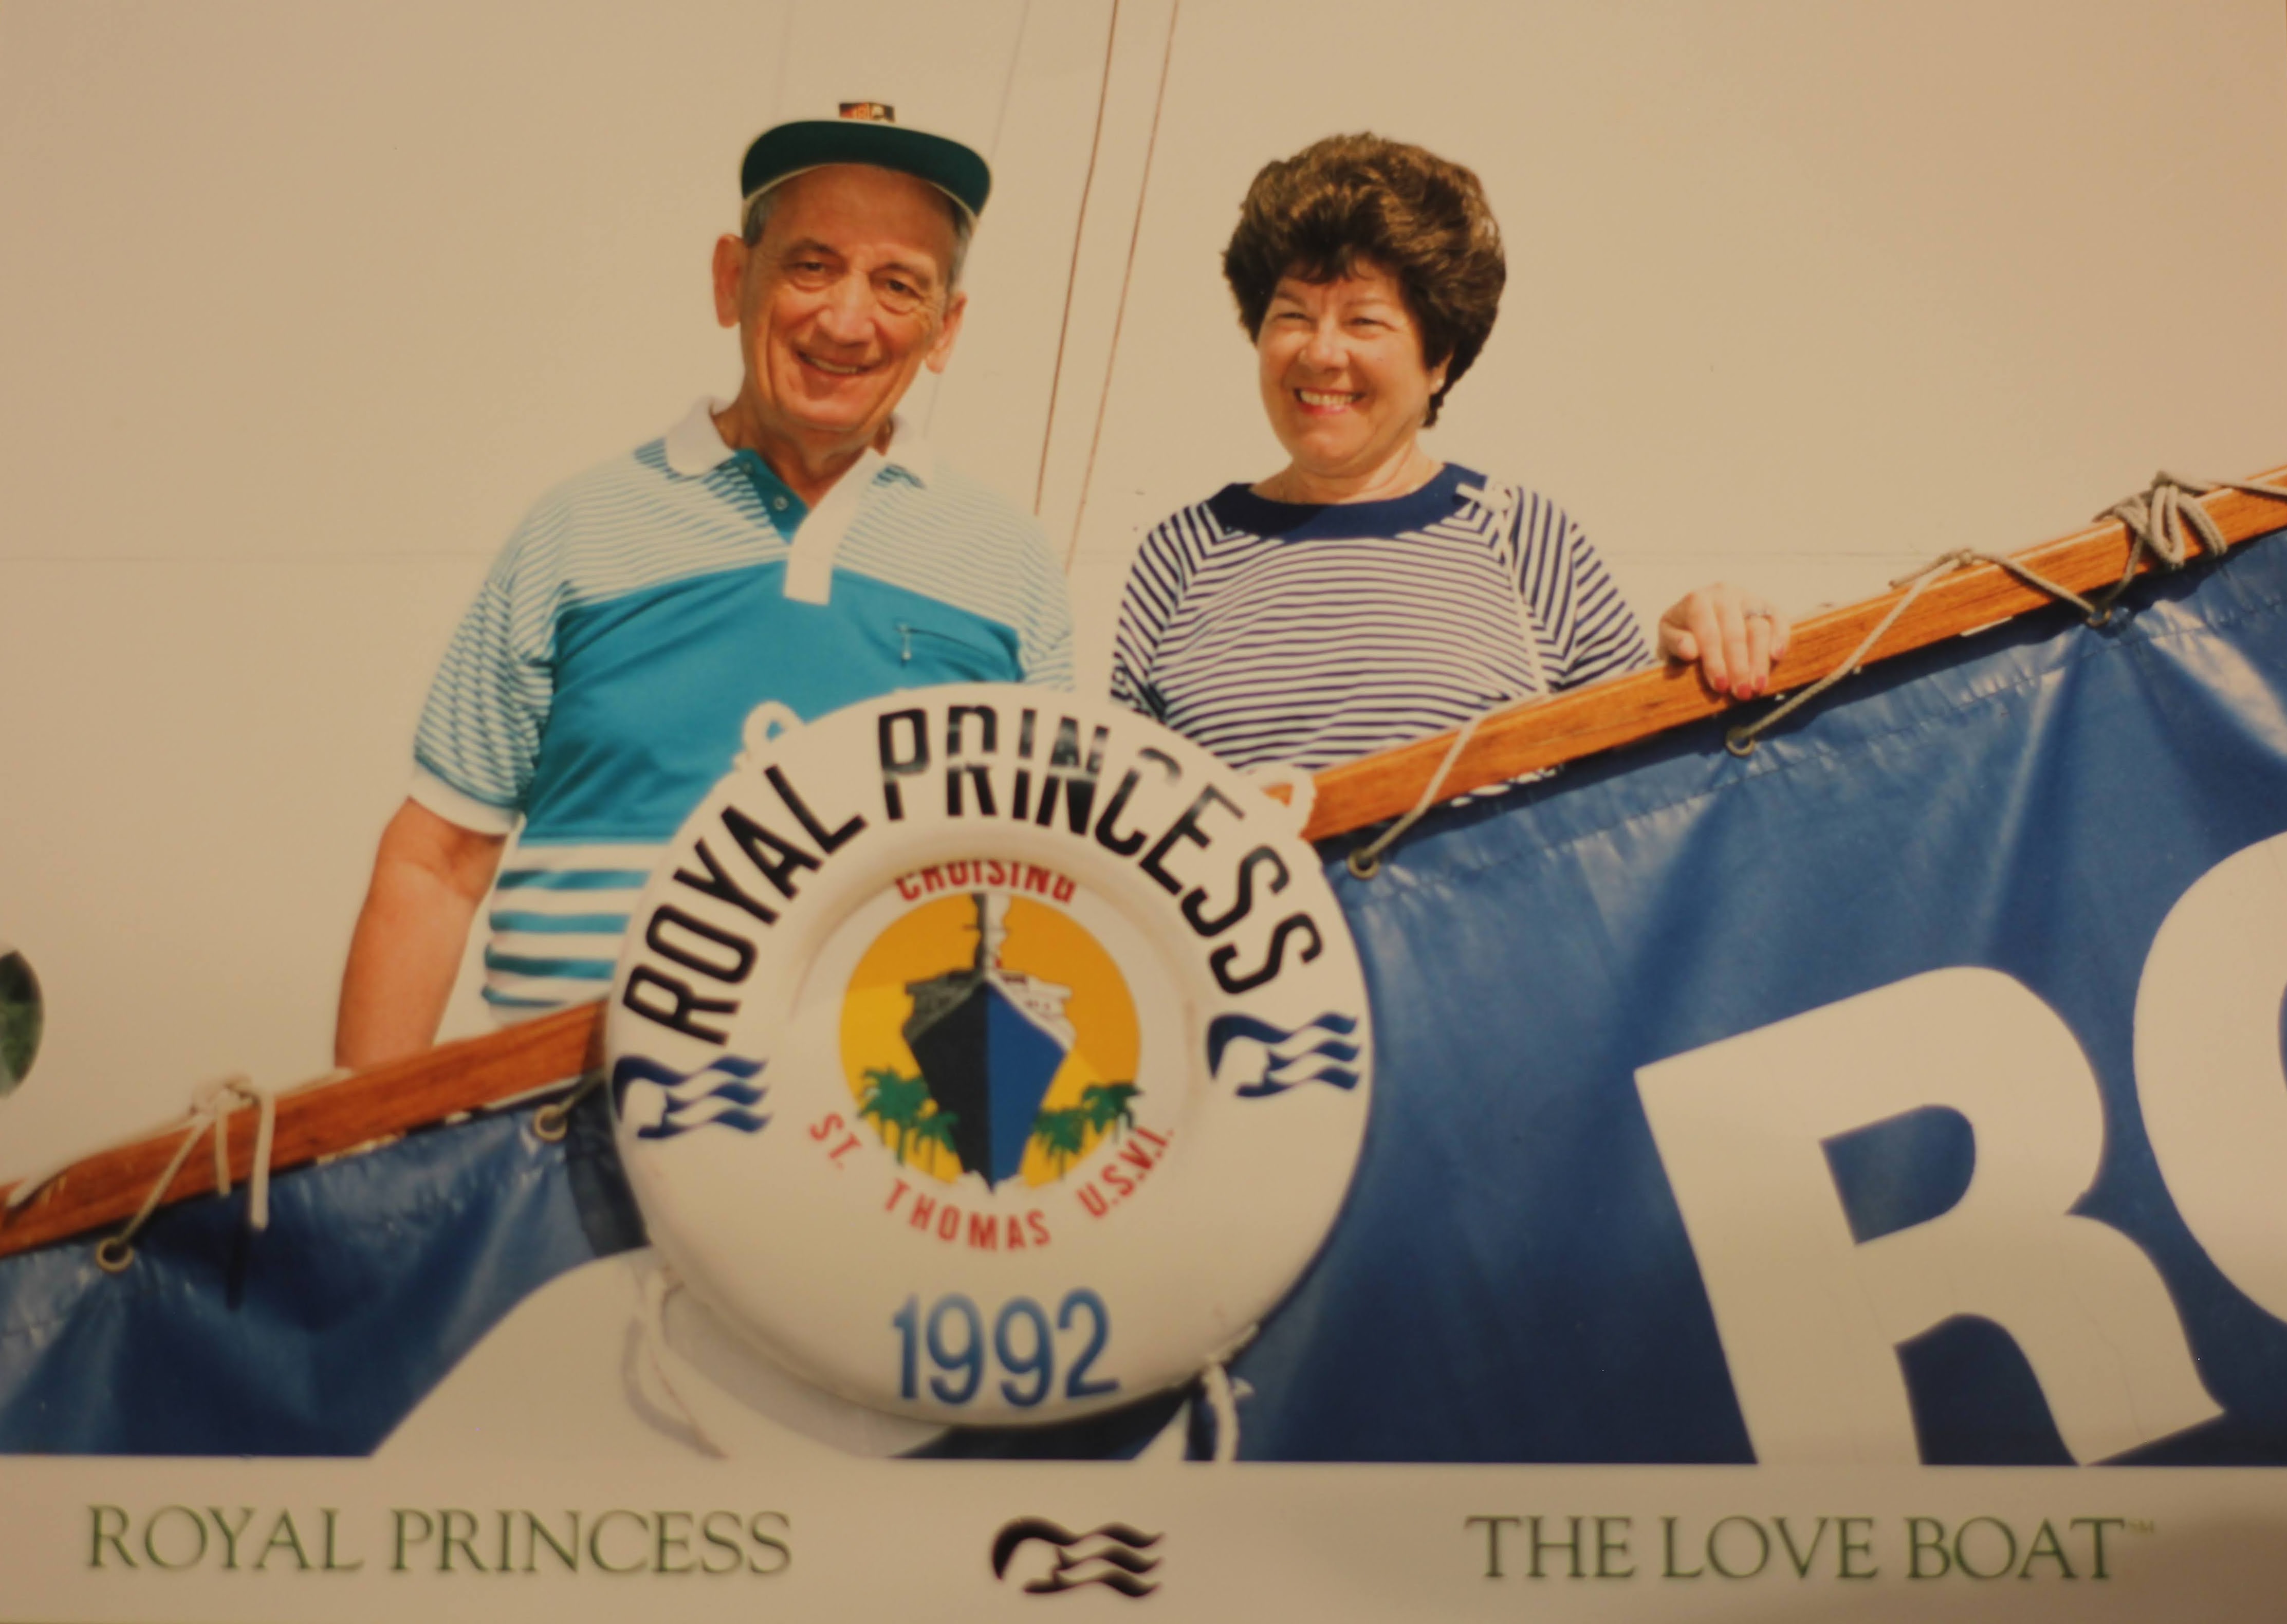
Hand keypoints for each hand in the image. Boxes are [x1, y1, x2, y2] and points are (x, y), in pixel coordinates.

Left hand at [1657, 584, 1790, 700]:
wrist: (1696, 620)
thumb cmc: (1681, 633)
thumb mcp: (1668, 637)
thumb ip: (1675, 642)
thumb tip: (1689, 650)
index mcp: (1697, 600)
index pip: (1709, 633)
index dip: (1715, 661)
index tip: (1719, 686)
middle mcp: (1725, 594)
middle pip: (1736, 632)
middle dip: (1739, 666)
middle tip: (1741, 693)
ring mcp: (1748, 598)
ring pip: (1760, 628)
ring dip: (1759, 660)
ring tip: (1757, 687)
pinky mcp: (1767, 606)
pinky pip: (1779, 620)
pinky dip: (1781, 637)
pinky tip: (1777, 657)